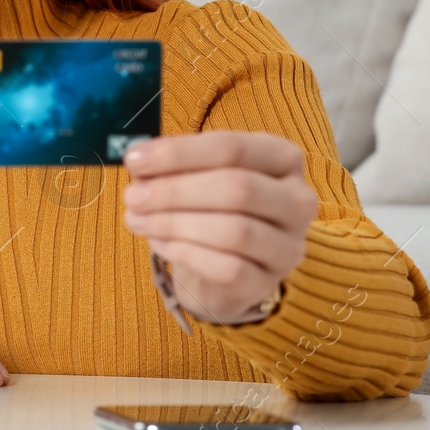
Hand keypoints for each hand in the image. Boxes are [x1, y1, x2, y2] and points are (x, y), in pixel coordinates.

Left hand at [122, 132, 317, 323]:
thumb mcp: (196, 176)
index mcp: (282, 158)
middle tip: (132, 196)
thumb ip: (171, 166)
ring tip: (138, 219)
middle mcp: (297, 200)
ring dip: (175, 223)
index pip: (232, 147)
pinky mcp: (268, 282)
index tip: (135, 159)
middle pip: (237, 188)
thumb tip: (139, 161)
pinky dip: (185, 253)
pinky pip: (227, 268)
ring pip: (234, 230)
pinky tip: (158, 243)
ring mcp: (288, 245)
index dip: (179, 153)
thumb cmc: (210, 208)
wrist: (221, 270)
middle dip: (175, 191)